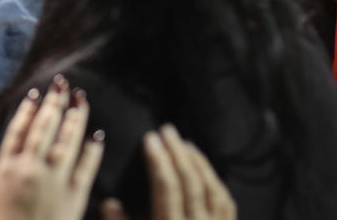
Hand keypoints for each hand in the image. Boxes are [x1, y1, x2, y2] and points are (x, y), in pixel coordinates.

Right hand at [0, 75, 104, 219]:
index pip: (18, 131)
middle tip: (63, 84)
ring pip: (66, 141)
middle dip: (54, 104)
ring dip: (75, 118)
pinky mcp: (73, 197)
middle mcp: (30, 169)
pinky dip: (92, 150)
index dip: (27, 111)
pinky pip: (85, 168)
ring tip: (82, 100)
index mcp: (6, 169)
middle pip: (44, 129)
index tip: (36, 94)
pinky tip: (98, 135)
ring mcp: (53, 181)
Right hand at [100, 125, 235, 219]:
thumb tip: (109, 203)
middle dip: (178, 153)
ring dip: (199, 163)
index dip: (159, 160)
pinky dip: (216, 182)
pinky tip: (206, 172)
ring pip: (213, 190)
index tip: (149, 138)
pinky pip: (227, 205)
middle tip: (166, 130)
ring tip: (185, 144)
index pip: (168, 187)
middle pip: (192, 182)